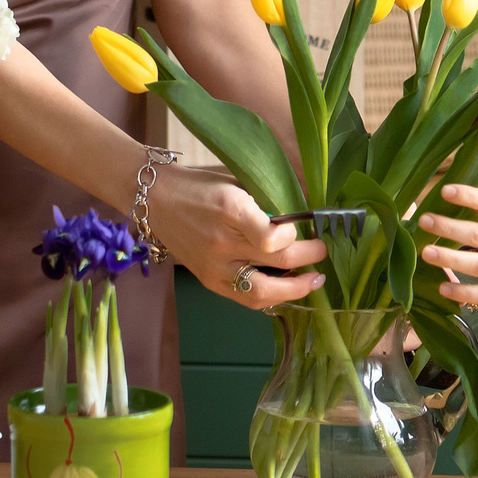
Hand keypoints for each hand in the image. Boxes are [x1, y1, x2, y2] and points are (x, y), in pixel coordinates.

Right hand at [145, 164, 327, 310]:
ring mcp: (214, 266)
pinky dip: (270, 295)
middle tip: (322, 250)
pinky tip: (285, 288)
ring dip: (295, 289)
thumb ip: (267, 195)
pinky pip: (246, 298)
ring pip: (263, 291)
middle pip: (276, 261)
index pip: (271, 237)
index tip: (302, 226)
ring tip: (313, 281)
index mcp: (229, 208)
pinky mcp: (209, 281)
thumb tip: (307, 202)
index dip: (294, 236)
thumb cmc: (199, 184)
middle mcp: (222, 241)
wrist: (155, 199)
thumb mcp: (234, 179)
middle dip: (308, 258)